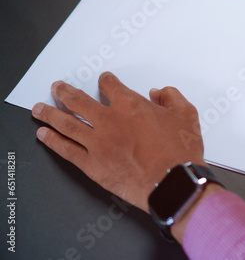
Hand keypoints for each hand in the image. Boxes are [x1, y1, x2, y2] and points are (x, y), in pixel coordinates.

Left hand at [31, 72, 205, 212]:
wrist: (173, 182)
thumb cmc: (180, 151)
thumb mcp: (187, 115)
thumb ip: (171, 97)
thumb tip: (158, 92)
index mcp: (130, 105)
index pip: (110, 86)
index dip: (105, 80)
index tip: (103, 80)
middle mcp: (109, 120)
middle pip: (78, 100)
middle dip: (64, 92)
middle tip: (57, 88)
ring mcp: (97, 143)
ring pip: (66, 123)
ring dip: (49, 113)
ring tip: (39, 109)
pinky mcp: (92, 165)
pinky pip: (66, 150)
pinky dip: (52, 141)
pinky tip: (44, 135)